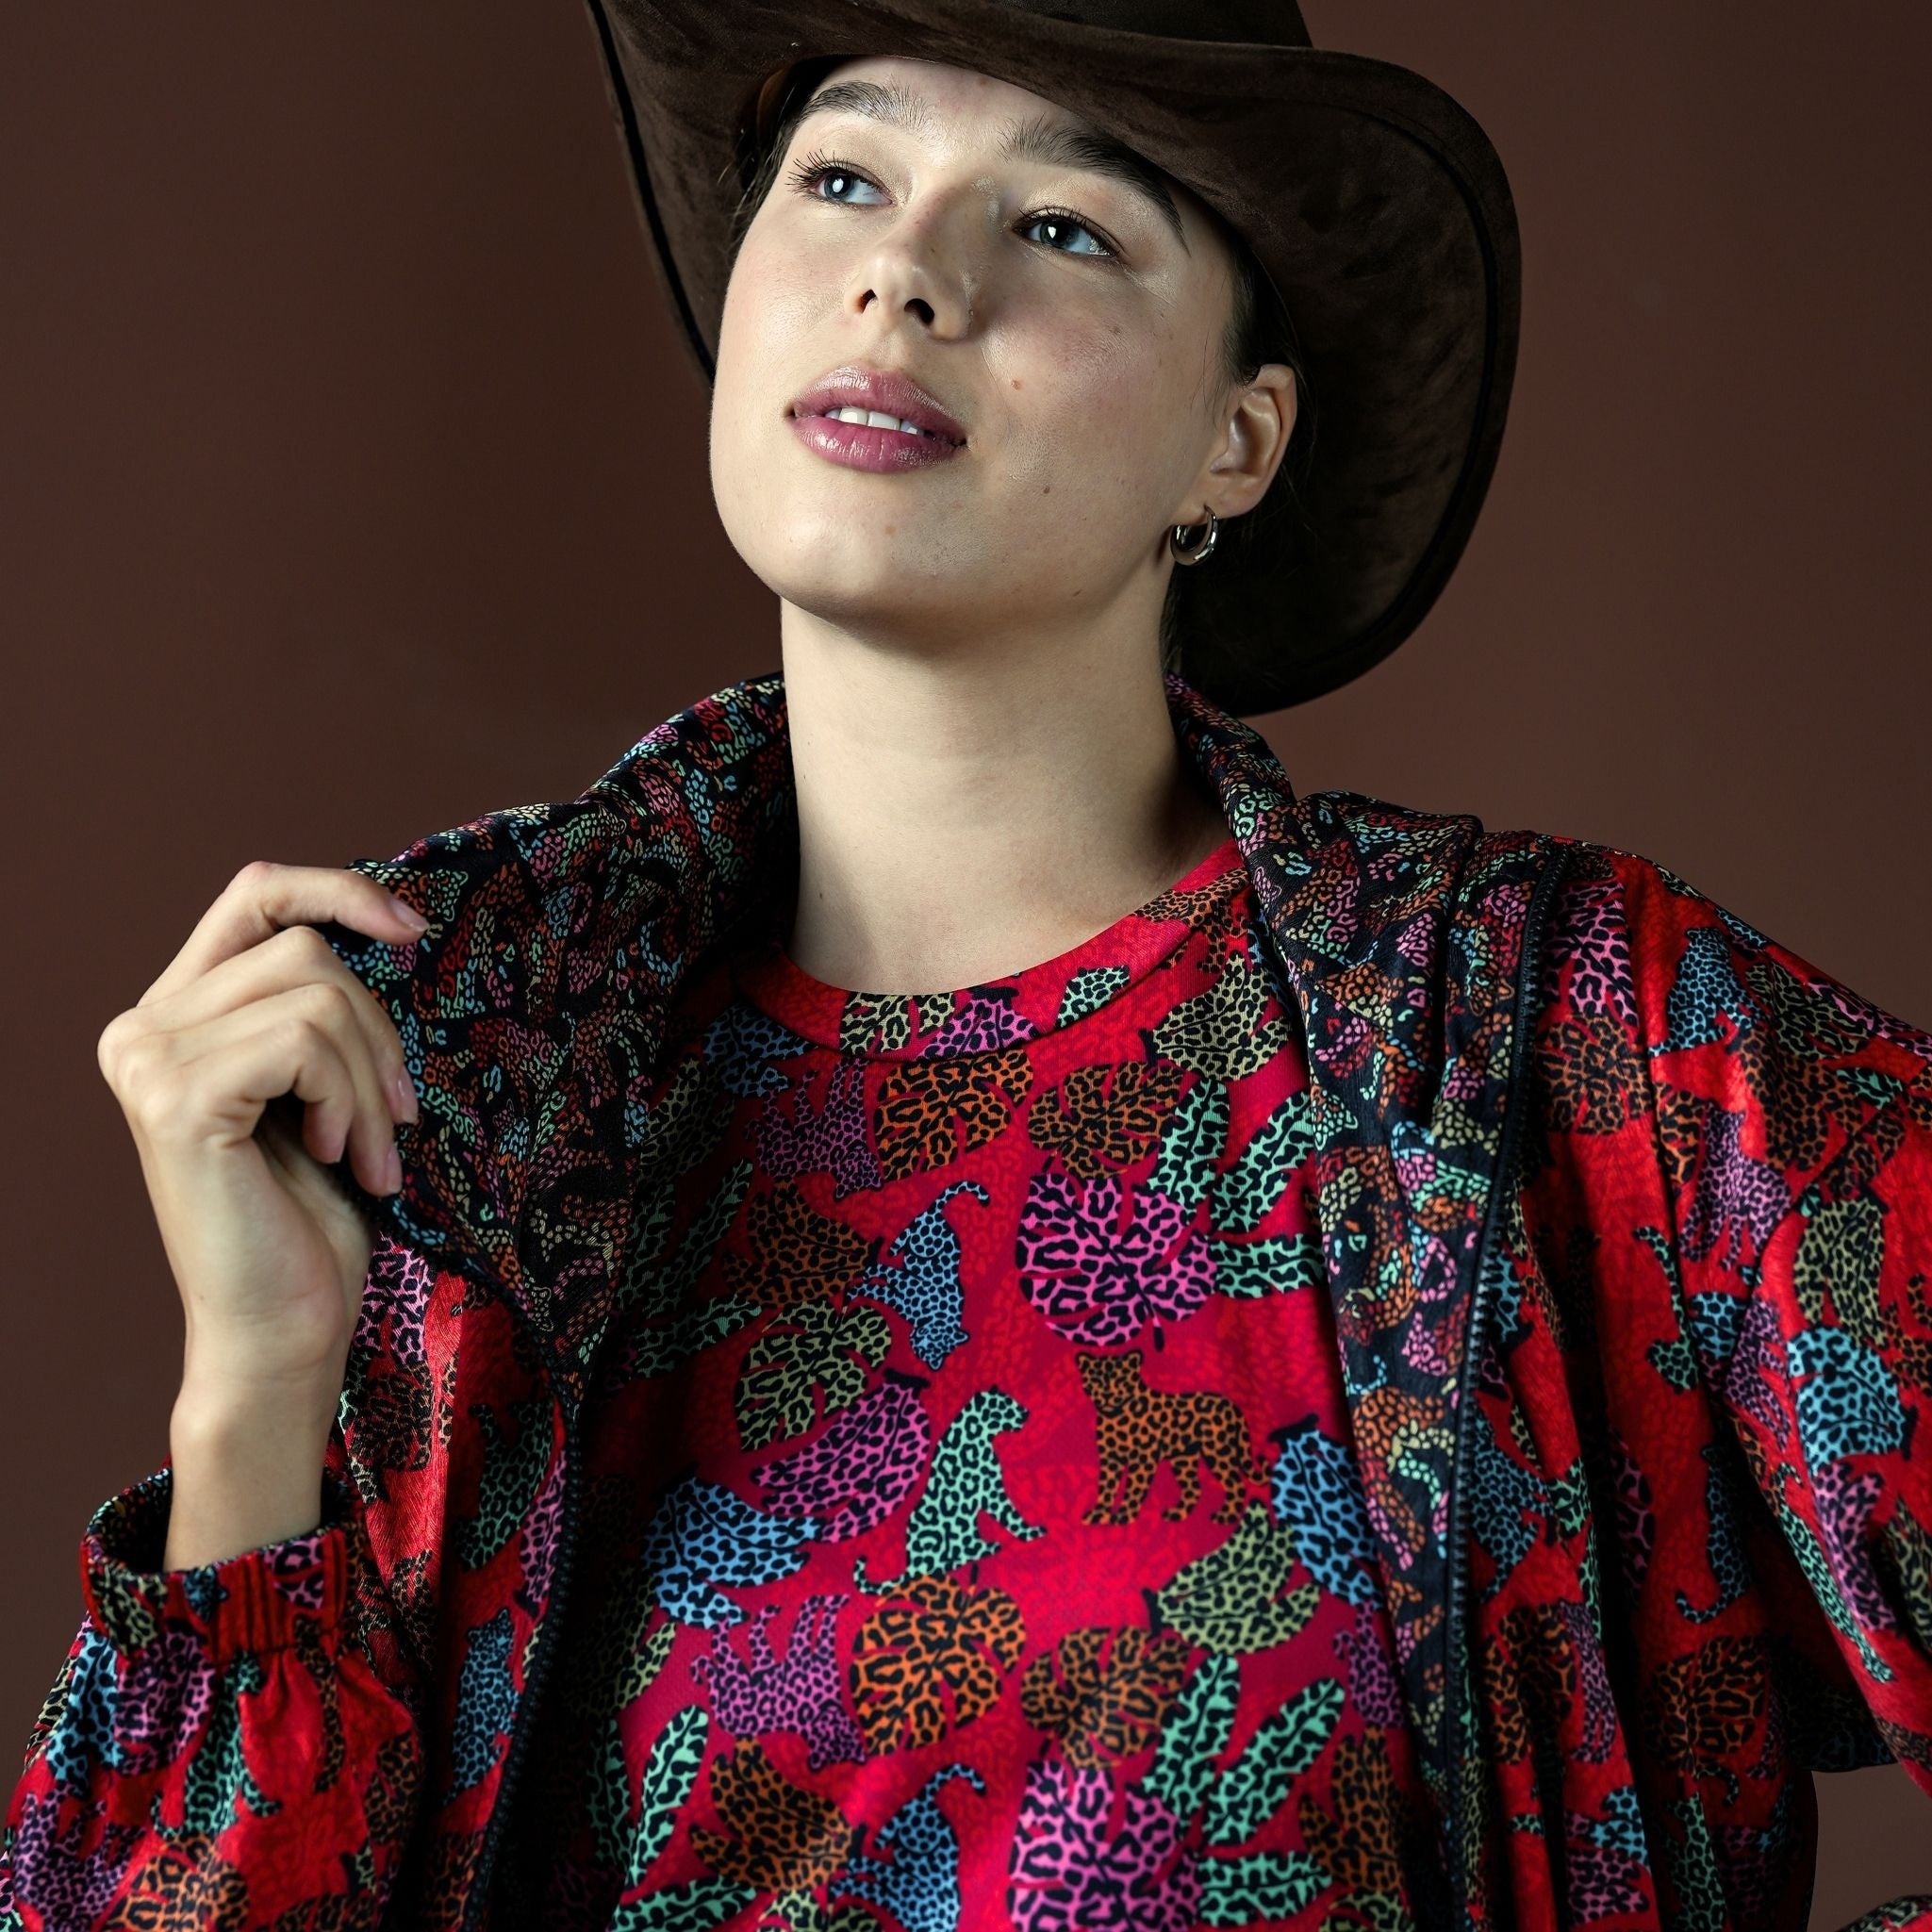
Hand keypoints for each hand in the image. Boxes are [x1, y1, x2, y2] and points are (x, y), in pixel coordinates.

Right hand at [97, 862, 426, 1408]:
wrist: (282, 1324)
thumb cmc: (310, 1215)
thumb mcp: (322, 1087)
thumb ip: (319, 1009)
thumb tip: (394, 919)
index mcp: (175, 1015)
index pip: (254, 894)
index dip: (337, 890)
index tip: (413, 927)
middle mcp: (142, 1027)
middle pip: (306, 951)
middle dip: (377, 1034)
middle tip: (396, 1118)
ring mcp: (148, 1058)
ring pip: (317, 996)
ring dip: (371, 1080)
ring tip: (370, 1152)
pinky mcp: (177, 1096)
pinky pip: (306, 1042)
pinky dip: (351, 1099)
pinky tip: (340, 1158)